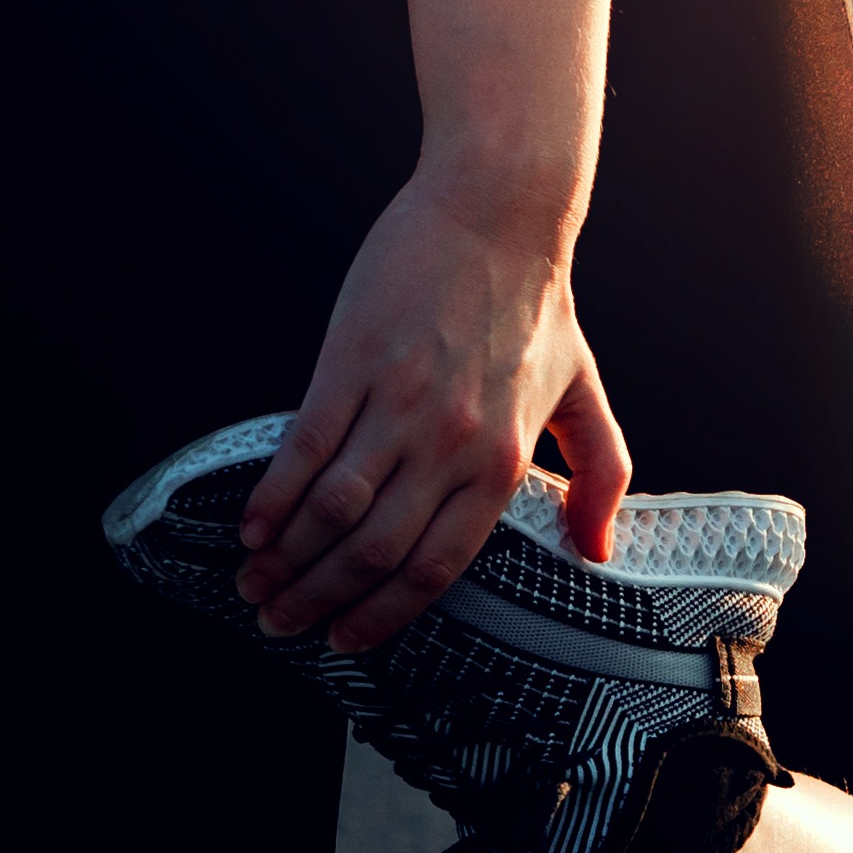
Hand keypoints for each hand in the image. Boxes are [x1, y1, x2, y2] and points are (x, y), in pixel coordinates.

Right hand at [238, 171, 628, 650]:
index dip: (384, 614)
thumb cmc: (538, 302)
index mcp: (503, 463)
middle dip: (318, 599)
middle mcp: (450, 445)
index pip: (437, 567)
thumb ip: (600, 475)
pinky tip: (252, 527)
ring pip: (333, 510)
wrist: (497, 213)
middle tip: (279, 622)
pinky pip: (305, 448)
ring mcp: (398, 404)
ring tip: (254, 584)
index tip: (346, 639)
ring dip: (286, 559)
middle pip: (373, 550)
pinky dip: (274, 497)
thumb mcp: (584, 393)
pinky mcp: (352, 363)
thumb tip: (598, 550)